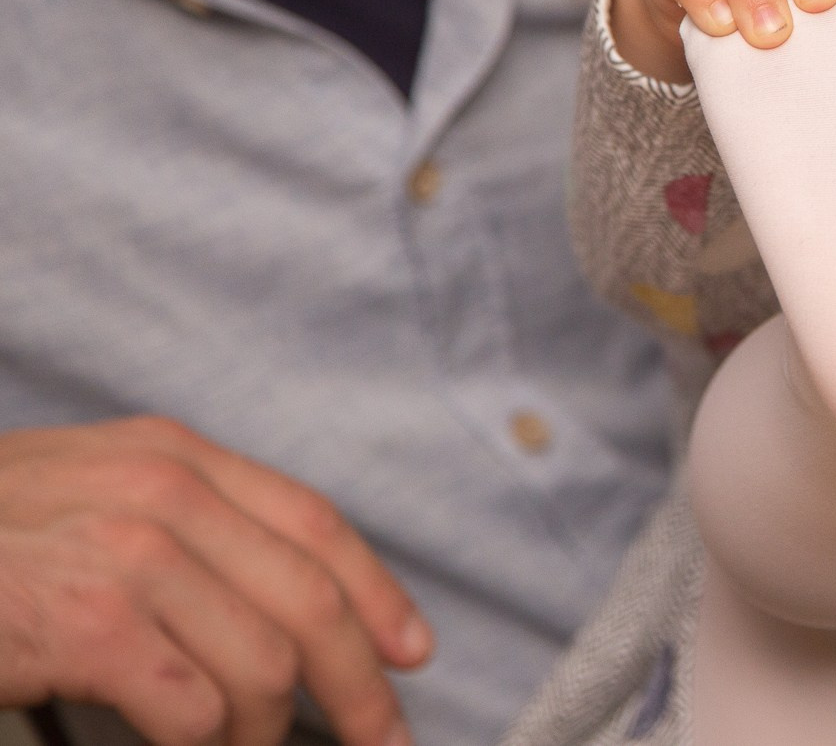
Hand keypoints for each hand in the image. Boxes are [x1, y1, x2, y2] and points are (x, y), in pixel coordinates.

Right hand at [0, 417, 430, 745]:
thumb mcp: (83, 497)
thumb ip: (178, 527)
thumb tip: (271, 608)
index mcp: (174, 456)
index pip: (315, 524)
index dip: (378, 595)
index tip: (413, 654)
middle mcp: (165, 491)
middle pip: (312, 601)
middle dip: (359, 687)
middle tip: (382, 741)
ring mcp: (129, 553)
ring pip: (265, 668)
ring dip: (266, 736)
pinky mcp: (88, 622)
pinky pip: (195, 712)